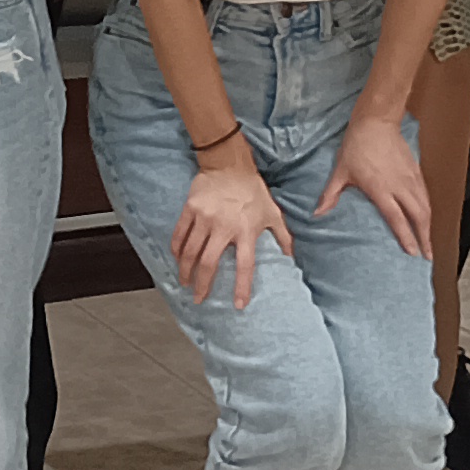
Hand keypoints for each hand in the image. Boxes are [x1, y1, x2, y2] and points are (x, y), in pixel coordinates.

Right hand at [170, 161, 295, 308]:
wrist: (229, 164)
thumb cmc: (252, 190)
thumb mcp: (272, 213)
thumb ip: (283, 236)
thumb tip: (292, 258)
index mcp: (246, 231)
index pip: (245, 266)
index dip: (242, 287)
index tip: (238, 305)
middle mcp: (224, 227)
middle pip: (209, 263)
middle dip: (202, 285)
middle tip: (199, 298)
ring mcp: (205, 218)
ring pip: (190, 251)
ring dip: (186, 271)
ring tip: (185, 283)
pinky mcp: (191, 209)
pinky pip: (180, 234)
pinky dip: (176, 249)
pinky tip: (177, 259)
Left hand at [316, 109, 432, 256]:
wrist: (376, 122)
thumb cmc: (356, 146)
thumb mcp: (340, 171)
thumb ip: (330, 195)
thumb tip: (316, 213)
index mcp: (381, 189)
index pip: (397, 219)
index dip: (406, 237)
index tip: (412, 253)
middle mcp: (400, 186)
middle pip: (419, 216)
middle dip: (424, 237)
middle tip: (427, 256)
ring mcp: (410, 178)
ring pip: (425, 206)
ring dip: (429, 225)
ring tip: (429, 241)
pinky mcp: (416, 170)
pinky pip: (425, 194)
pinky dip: (428, 209)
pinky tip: (426, 216)